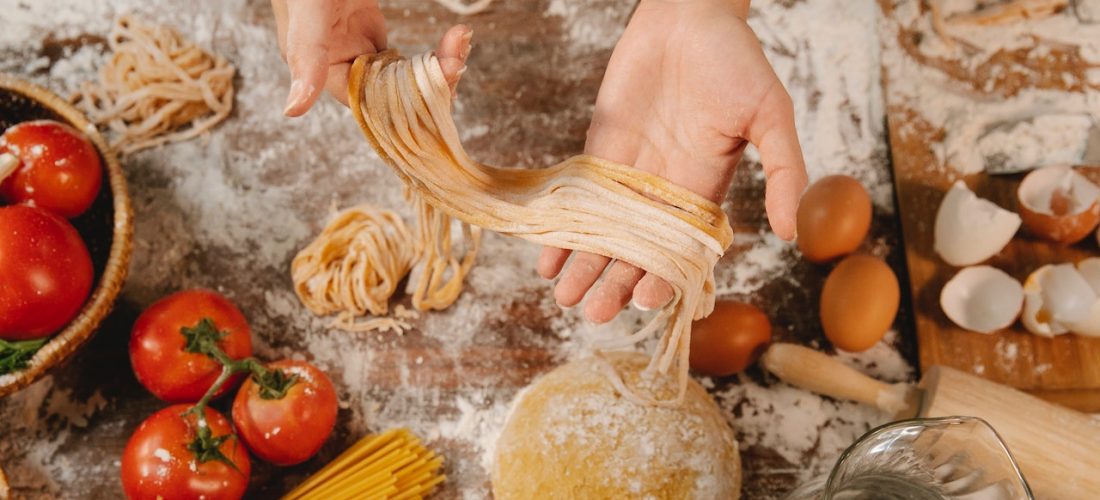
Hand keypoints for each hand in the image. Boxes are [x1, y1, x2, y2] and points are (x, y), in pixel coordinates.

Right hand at [272, 0, 471, 115]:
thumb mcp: (309, 9)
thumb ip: (306, 53)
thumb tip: (293, 110)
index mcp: (316, 66)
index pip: (365, 101)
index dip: (403, 100)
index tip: (440, 81)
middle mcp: (338, 62)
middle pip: (390, 93)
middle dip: (429, 80)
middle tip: (456, 57)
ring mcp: (356, 46)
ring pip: (403, 77)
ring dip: (436, 65)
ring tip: (459, 40)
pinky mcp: (370, 30)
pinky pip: (405, 57)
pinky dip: (432, 52)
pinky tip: (454, 39)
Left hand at [537, 0, 806, 322]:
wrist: (688, 13)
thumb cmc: (736, 58)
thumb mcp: (771, 112)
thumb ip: (785, 169)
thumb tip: (795, 232)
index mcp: (705, 191)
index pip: (683, 251)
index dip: (665, 277)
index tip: (646, 298)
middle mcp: (664, 192)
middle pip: (637, 252)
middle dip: (616, 283)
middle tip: (594, 312)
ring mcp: (628, 175)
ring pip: (604, 234)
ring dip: (585, 266)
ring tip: (565, 297)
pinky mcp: (599, 153)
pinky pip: (578, 201)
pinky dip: (563, 228)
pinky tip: (546, 258)